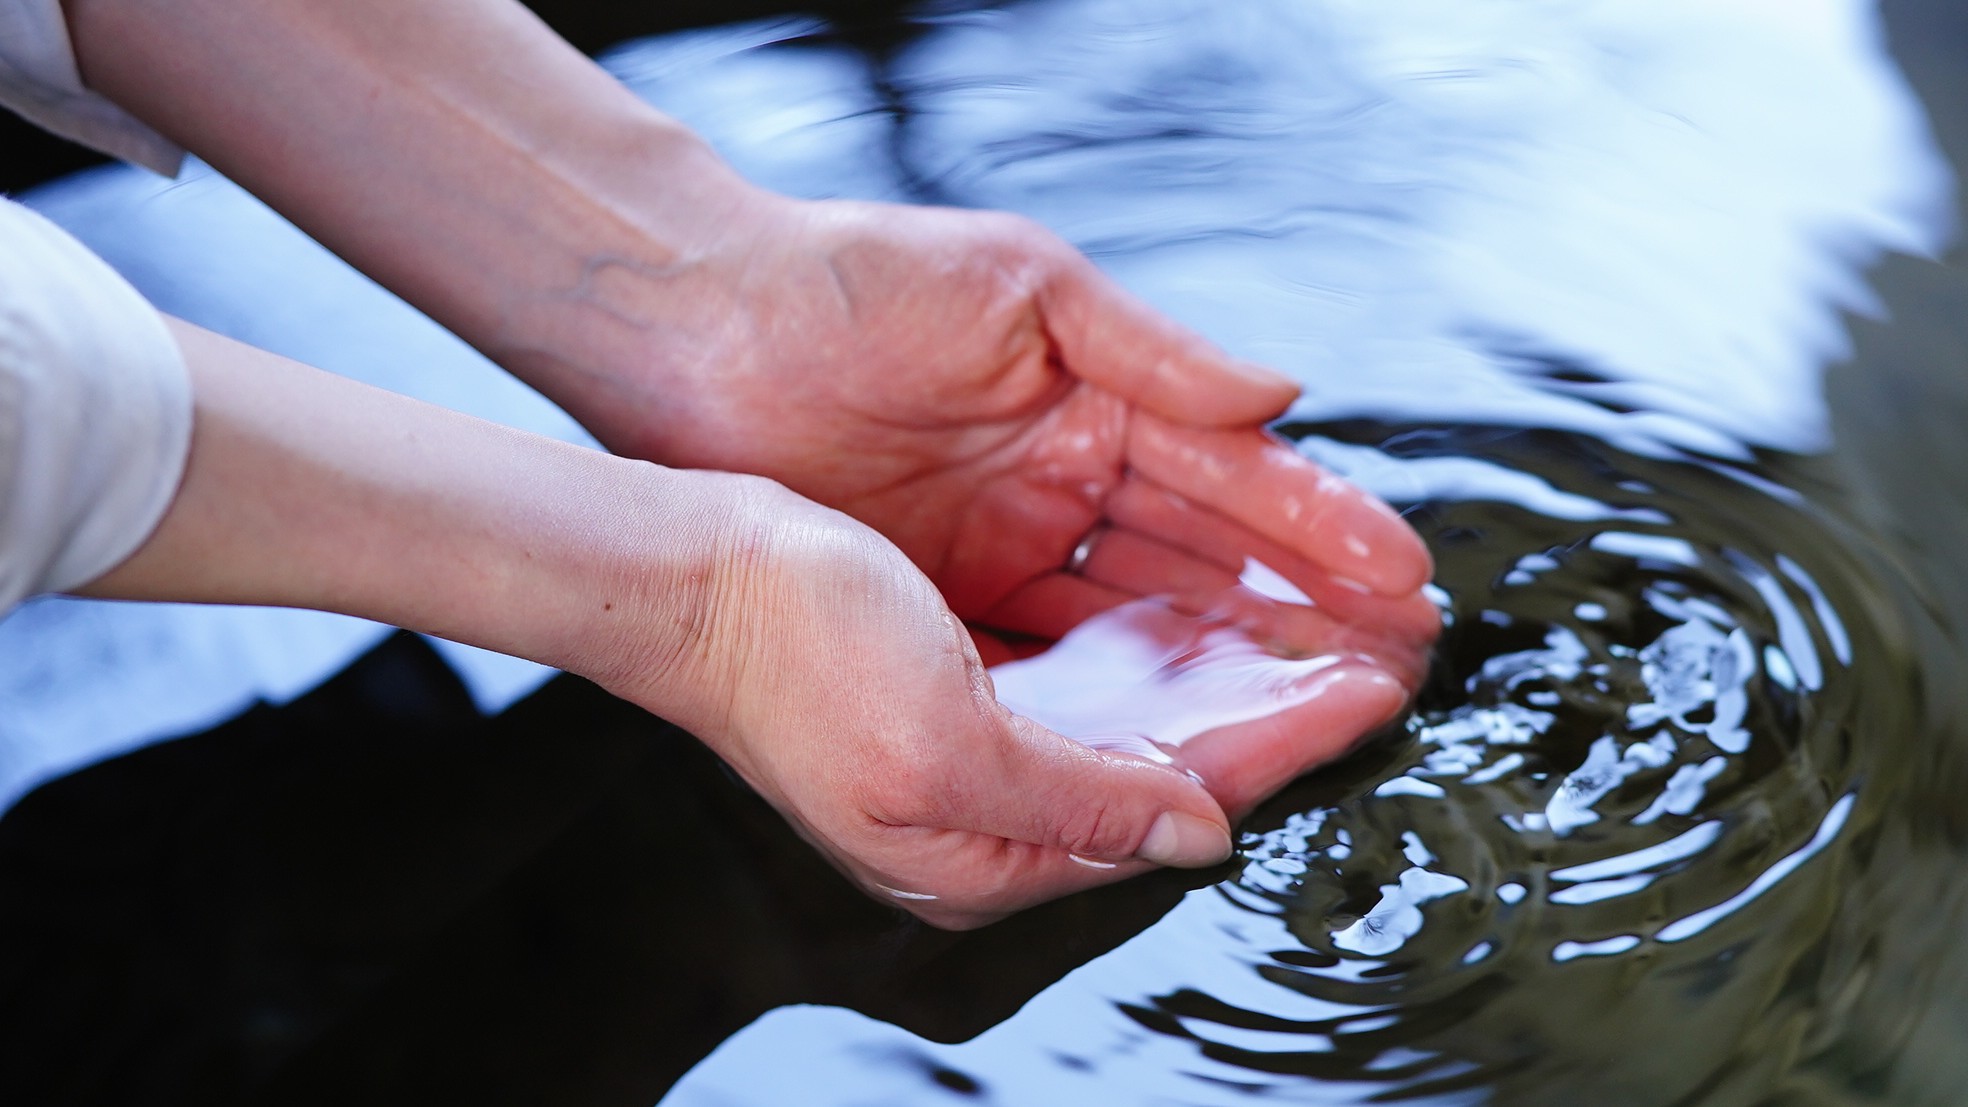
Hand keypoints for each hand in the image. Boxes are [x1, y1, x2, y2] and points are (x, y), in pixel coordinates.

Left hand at [529, 194, 1436, 662]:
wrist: (695, 332)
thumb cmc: (850, 282)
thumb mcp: (1024, 290)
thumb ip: (1156, 350)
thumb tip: (1282, 396)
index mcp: (1095, 403)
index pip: (1232, 479)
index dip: (1318, 528)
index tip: (1402, 575)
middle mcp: (1061, 486)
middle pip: (1204, 564)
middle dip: (1301, 615)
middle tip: (1395, 661)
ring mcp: (1004, 552)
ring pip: (1141, 625)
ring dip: (1232, 668)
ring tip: (1326, 706)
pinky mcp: (942, 607)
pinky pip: (1050, 664)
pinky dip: (1118, 694)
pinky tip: (1190, 725)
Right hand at [592, 476, 1422, 930]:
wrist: (681, 578)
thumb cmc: (789, 656)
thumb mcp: (944, 747)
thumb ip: (1083, 800)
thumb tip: (1202, 832)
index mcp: (985, 852)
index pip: (1181, 801)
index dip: (1286, 738)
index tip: (1376, 682)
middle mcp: (989, 814)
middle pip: (1175, 766)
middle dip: (1276, 703)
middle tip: (1379, 648)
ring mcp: (973, 754)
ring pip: (1142, 715)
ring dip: (1228, 666)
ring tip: (1317, 619)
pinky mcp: (955, 693)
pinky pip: (1090, 673)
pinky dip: (1157, 641)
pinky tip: (1204, 603)